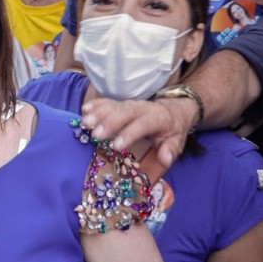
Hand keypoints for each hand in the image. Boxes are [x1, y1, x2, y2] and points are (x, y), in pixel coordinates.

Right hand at [80, 96, 197, 176]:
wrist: (172, 110)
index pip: (143, 124)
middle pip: (124, 113)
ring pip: (113, 107)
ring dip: (99, 114)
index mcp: (157, 118)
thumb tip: (165, 159)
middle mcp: (141, 108)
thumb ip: (171, 149)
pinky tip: (85, 110)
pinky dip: (96, 105)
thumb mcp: (177, 140)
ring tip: (86, 123)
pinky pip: (107, 103)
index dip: (129, 133)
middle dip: (109, 123)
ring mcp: (129, 105)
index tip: (116, 145)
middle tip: (95, 134)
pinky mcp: (120, 104)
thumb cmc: (172, 130)